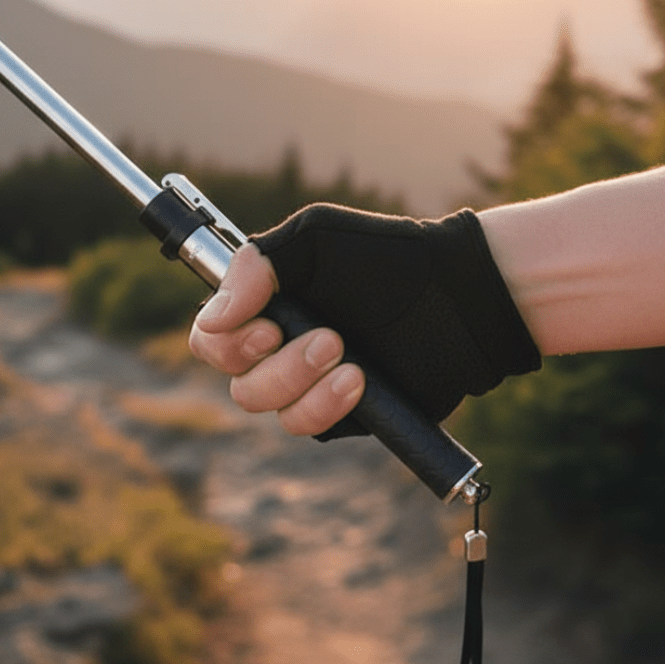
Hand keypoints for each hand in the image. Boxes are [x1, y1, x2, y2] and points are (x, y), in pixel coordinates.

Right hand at [188, 243, 365, 435]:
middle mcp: (275, 347)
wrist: (454, 297)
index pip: (210, 339)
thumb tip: (213, 317)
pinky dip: (326, 405)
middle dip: (276, 365)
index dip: (226, 343)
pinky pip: (305, 426)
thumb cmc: (383, 257)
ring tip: (349, 357)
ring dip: (302, 382)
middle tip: (328, 337)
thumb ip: (255, 264)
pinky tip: (360, 381)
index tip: (267, 327)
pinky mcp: (334, 413)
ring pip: (266, 407)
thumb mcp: (313, 237)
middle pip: (235, 381)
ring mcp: (303, 383)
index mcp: (262, 305)